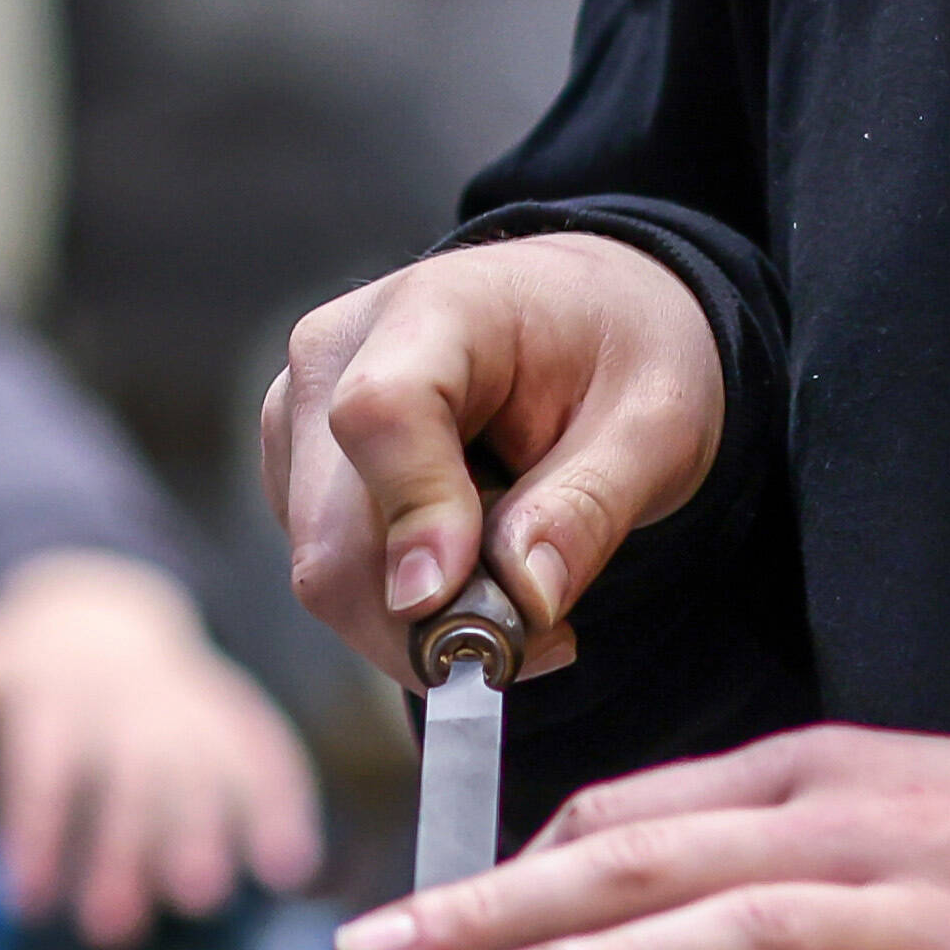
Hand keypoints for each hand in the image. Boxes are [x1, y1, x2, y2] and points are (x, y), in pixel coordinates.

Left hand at [0, 551, 318, 946]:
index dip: (34, 827)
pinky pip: (266, 755)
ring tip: (201, 900)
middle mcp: (126, 697)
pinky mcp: (236, 719)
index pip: (43, 762)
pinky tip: (289, 869)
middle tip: (108, 933)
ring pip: (197, 771)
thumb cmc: (23, 670)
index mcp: (54, 689)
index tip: (21, 903)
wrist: (103, 612)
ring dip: (203, 832)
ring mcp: (188, 705)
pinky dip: (281, 806)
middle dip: (118, 851)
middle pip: (123, 777)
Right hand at [266, 230, 723, 681]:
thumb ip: (588, 508)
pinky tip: (474, 574)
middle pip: (333, 529)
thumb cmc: (621, 355)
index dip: (414, 519)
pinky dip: (406, 612)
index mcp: (431, 308)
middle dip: (432, 617)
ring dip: (424, 622)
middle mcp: (334, 357)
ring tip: (524, 592)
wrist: (588, 322)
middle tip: (544, 642)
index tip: (464, 608)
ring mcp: (300, 420)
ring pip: (327, 573)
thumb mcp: (654, 424)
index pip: (380, 414)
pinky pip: (335, 580)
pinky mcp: (296, 478)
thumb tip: (524, 601)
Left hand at [338, 725, 949, 949]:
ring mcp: (929, 908)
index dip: (508, 873)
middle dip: (497, 908)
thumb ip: (778, 918)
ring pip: (747, 927)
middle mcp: (853, 828)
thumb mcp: (893, 861)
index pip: (632, 815)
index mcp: (816, 784)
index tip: (410, 925)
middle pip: (647, 861)